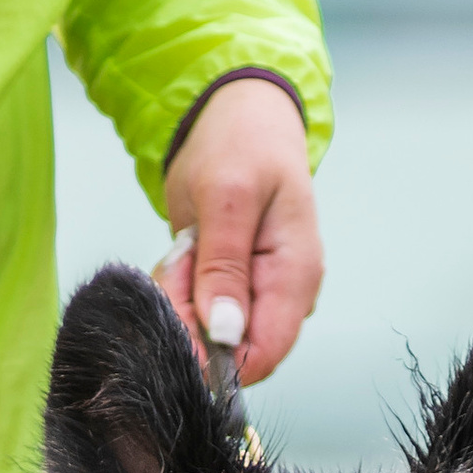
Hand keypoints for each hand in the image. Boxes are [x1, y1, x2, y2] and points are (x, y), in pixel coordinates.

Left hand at [158, 76, 321, 384]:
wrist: (239, 116)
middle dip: (189, 314)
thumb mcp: (227, 197)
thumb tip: (225, 333)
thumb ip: (224, 268)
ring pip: (204, 332)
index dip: (215, 354)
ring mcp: (257, 295)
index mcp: (295, 279)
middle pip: (226, 349)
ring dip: (179, 297)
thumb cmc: (243, 144)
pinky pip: (194, 311)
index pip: (262, 355)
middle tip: (184, 257)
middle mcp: (281, 297)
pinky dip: (177, 288)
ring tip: (187, 245)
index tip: (181, 311)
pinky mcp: (232, 289)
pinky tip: (186, 251)